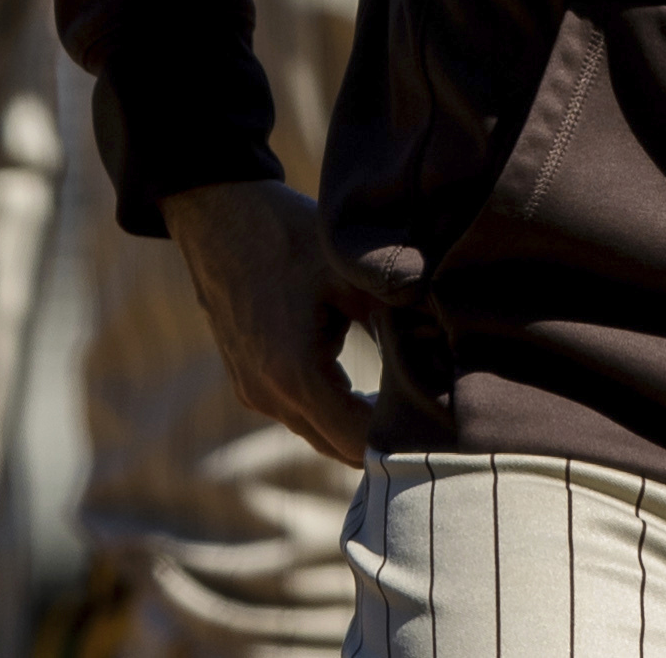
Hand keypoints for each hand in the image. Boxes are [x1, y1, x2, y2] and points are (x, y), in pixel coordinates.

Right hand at [161, 178, 418, 465]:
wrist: (219, 217)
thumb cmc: (288, 238)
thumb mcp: (351, 274)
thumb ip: (395, 319)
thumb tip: (446, 348)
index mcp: (294, 374)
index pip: (358, 440)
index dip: (401, 441)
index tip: (441, 432)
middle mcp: (268, 395)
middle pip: (338, 447)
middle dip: (383, 441)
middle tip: (432, 425)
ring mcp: (253, 392)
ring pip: (316, 433)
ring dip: (356, 427)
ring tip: (405, 407)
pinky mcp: (247, 381)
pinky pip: (297, 414)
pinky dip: (332, 411)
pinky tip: (366, 390)